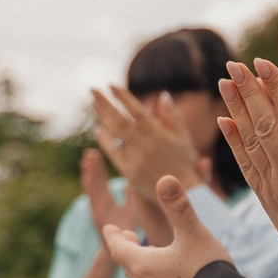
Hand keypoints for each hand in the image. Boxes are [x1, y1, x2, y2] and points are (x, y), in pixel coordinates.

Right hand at [78, 148, 131, 240]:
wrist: (123, 251)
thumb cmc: (127, 230)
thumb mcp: (131, 208)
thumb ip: (130, 194)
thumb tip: (133, 178)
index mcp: (107, 200)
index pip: (102, 180)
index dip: (99, 167)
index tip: (95, 152)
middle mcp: (100, 204)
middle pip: (95, 182)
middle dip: (92, 167)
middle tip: (89, 151)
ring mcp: (98, 210)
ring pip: (92, 189)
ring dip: (89, 175)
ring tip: (86, 160)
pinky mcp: (97, 216)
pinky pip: (93, 200)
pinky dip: (90, 188)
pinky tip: (87, 177)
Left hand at [91, 86, 203, 217]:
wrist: (182, 193)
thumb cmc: (184, 163)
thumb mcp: (183, 137)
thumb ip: (172, 115)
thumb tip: (162, 95)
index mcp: (158, 133)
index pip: (136, 110)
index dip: (122, 97)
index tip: (111, 85)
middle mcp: (144, 144)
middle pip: (119, 119)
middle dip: (105, 103)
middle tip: (92, 89)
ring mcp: (135, 158)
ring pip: (114, 134)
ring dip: (102, 118)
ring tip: (93, 104)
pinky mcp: (128, 171)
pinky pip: (113, 153)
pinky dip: (105, 141)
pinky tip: (98, 130)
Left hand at [100, 174, 231, 277]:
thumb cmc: (206, 273)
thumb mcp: (194, 234)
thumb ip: (179, 207)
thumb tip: (165, 178)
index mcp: (145, 265)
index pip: (119, 249)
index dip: (113, 237)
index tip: (108, 228)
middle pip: (129, 265)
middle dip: (125, 249)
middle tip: (126, 238)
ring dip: (141, 265)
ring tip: (148, 256)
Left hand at [217, 60, 277, 277]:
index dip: (275, 87)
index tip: (262, 63)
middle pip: (266, 124)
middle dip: (249, 91)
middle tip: (235, 63)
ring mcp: (275, 187)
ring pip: (251, 141)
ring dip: (236, 110)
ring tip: (225, 82)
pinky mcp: (265, 199)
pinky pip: (246, 165)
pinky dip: (234, 142)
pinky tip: (224, 120)